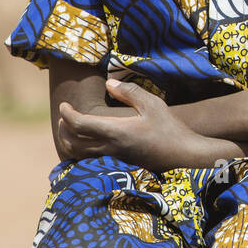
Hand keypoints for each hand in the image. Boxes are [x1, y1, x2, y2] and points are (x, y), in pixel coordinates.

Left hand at [57, 79, 216, 170]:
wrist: (183, 156)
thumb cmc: (170, 128)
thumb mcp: (153, 104)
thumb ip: (130, 92)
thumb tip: (110, 83)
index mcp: (116, 132)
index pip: (80, 125)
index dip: (68, 114)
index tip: (64, 105)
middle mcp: (110, 148)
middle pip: (73, 144)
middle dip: (64, 130)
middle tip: (64, 117)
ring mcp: (114, 159)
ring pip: (79, 156)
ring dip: (69, 143)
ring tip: (71, 131)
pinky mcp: (120, 164)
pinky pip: (90, 160)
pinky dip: (81, 151)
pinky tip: (88, 143)